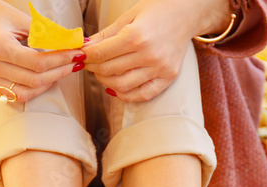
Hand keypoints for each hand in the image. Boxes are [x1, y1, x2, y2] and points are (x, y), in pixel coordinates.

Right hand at [0, 0, 83, 103]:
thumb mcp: (21, 19)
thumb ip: (47, 34)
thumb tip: (74, 43)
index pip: (38, 63)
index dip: (61, 60)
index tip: (77, 53)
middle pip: (35, 80)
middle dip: (60, 72)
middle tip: (76, 63)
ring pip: (26, 93)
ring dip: (49, 83)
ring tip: (63, 71)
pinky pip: (16, 94)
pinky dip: (34, 88)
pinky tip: (47, 77)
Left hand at [82, 0, 231, 102]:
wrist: (187, 14)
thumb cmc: (157, 11)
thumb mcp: (129, 16)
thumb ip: (106, 34)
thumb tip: (84, 47)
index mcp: (137, 35)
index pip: (101, 54)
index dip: (86, 56)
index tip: (80, 56)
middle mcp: (149, 55)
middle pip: (109, 70)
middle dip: (93, 68)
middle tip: (89, 63)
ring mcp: (160, 68)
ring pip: (122, 85)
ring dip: (105, 81)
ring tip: (102, 73)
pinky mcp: (168, 77)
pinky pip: (142, 95)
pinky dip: (125, 95)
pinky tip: (116, 87)